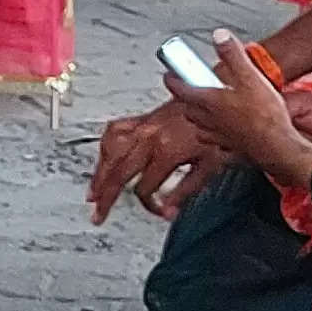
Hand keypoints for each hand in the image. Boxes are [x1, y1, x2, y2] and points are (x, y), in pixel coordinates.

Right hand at [87, 107, 223, 223]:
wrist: (216, 97)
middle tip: (99, 214)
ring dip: (99, 174)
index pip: (145, 188)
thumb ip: (186, 191)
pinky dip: (105, 147)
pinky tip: (103, 158)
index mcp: (166, 152)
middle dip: (107, 196)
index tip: (160, 211)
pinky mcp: (141, 117)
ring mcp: (143, 126)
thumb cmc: (217, 128)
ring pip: (110, 152)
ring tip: (94, 191)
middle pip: (118, 173)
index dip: (150, 205)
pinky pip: (114, 131)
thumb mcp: (210, 166)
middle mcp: (149, 137)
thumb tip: (170, 211)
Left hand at [166, 33, 311, 186]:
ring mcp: (219, 136)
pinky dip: (214, 134)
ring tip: (205, 109)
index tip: (168, 74)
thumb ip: (232, 55)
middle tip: (189, 88)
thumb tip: (219, 36)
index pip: (180, 89)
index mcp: (209, 101)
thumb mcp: (250, 76)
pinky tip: (224, 131)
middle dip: (185, 98)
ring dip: (197, 117)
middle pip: (187, 109)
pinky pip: (214, 141)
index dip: (172, 79)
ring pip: (198, 126)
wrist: (278, 147)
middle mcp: (209, 120)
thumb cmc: (264, 115)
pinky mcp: (231, 148)